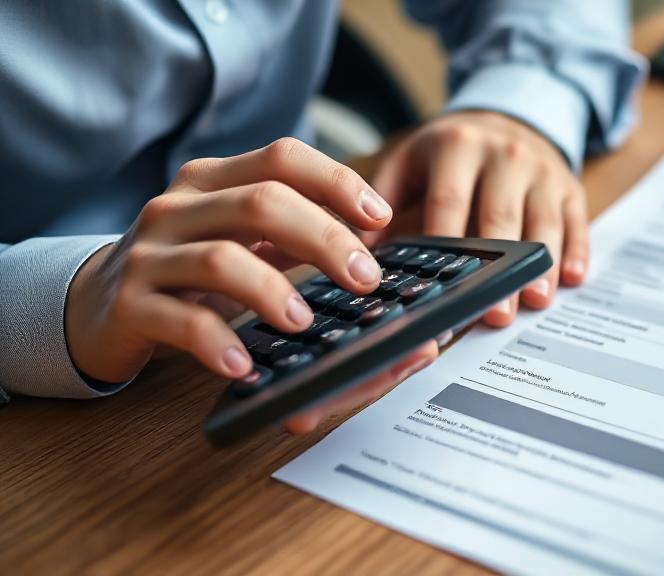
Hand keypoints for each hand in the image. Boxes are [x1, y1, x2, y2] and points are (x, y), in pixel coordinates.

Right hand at [65, 138, 436, 431]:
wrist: (94, 305)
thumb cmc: (185, 269)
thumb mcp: (237, 238)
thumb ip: (291, 232)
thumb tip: (368, 240)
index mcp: (213, 180)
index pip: (282, 158)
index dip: (337, 182)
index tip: (380, 217)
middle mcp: (179, 206)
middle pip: (263, 203)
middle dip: (325, 238)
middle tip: (366, 279)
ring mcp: (150, 254)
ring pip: (221, 259)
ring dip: (273, 290)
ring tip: (305, 322)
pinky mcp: (128, 305)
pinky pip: (178, 321)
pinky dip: (217, 343)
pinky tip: (243, 365)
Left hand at [370, 111, 588, 326]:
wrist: (510, 112)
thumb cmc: (453, 150)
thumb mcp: (412, 158)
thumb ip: (382, 197)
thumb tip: (360, 248)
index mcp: (457, 145)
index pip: (449, 202)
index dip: (446, 248)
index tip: (442, 287)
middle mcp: (504, 154)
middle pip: (500, 219)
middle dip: (499, 268)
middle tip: (496, 312)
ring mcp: (542, 170)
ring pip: (544, 223)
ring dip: (542, 265)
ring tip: (536, 301)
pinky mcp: (569, 185)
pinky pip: (577, 220)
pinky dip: (577, 250)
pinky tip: (573, 278)